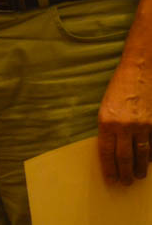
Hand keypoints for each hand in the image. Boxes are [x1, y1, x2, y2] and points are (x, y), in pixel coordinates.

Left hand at [98, 56, 151, 183]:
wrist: (139, 71)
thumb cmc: (119, 88)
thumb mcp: (106, 107)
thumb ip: (109, 128)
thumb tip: (112, 149)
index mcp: (106, 121)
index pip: (106, 152)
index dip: (109, 168)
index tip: (111, 180)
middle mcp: (124, 125)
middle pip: (124, 157)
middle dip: (125, 173)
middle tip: (126, 183)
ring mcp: (142, 125)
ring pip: (141, 154)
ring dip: (139, 168)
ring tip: (138, 177)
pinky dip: (151, 155)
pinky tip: (148, 162)